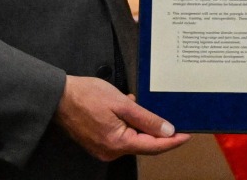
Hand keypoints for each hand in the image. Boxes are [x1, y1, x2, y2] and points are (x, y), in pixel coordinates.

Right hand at [55, 75, 189, 160]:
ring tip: (140, 105)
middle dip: (157, 131)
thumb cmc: (87, 96)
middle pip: (143, 145)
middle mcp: (111, 152)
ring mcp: (103, 149)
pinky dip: (128, 124)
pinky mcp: (98, 143)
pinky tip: (127, 108)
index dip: (173, 141)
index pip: (153, 147)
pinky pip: (121, 136)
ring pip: (132, 139)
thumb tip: (167, 131)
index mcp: (118, 143)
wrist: (59, 97)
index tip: (187, 135)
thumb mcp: (122, 103)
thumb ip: (146, 119)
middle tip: (171, 117)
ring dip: (141, 125)